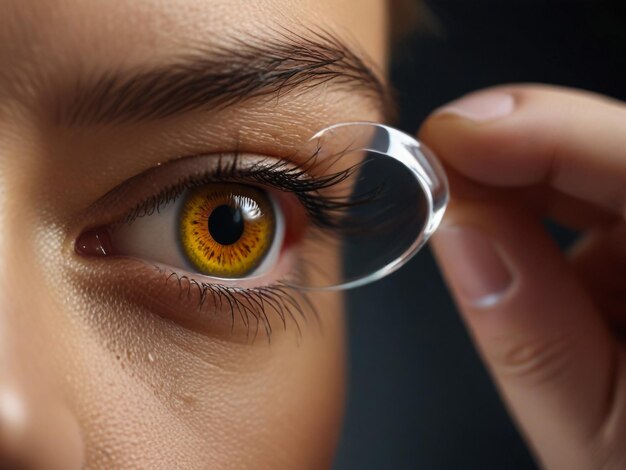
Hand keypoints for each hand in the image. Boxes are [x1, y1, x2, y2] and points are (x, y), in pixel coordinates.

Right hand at [420, 85, 625, 469]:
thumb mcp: (594, 436)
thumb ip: (528, 332)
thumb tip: (458, 226)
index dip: (551, 134)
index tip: (454, 136)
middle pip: (620, 151)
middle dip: (521, 142)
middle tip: (436, 156)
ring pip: (600, 164)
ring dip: (517, 170)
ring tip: (453, 191)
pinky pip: (590, 195)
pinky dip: (527, 200)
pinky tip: (490, 216)